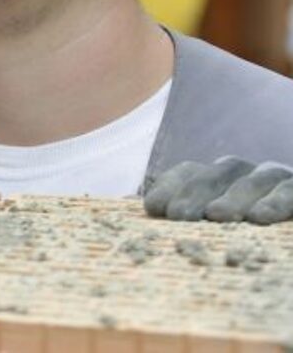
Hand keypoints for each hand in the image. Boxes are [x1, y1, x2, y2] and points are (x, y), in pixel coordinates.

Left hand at [143, 157, 292, 223]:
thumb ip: (183, 219)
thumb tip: (137, 213)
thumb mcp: (213, 232)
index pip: (188, 173)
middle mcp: (245, 175)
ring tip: (217, 215)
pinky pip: (290, 192)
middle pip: (216, 175)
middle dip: (194, 193)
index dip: (170, 187)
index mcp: (218, 181)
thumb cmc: (245, 242)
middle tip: (179, 216)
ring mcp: (276, 181)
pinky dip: (277, 201)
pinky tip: (261, 216)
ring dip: (233, 196)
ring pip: (254, 180)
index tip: (153, 207)